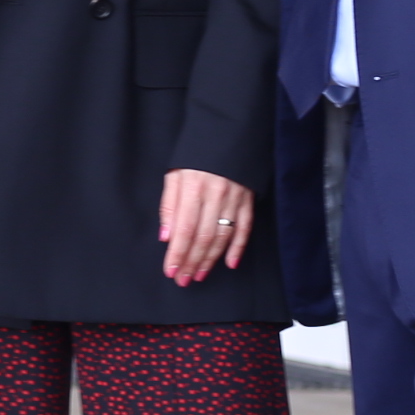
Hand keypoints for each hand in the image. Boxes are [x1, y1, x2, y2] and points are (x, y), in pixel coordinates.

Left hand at [155, 167, 254, 286]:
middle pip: (203, 237)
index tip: (171, 271)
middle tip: (183, 280)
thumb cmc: (195, 157)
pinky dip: (238, 247)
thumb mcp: (174, 175)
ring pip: (222, 236)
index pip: (184, 230)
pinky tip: (230, 263)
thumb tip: (166, 237)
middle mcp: (215, 195)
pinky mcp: (248, 200)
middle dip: (192, 262)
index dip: (178, 253)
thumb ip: (169, 206)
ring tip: (200, 274)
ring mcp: (234, 199)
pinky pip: (245, 228)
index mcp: (193, 188)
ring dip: (211, 259)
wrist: (227, 134)